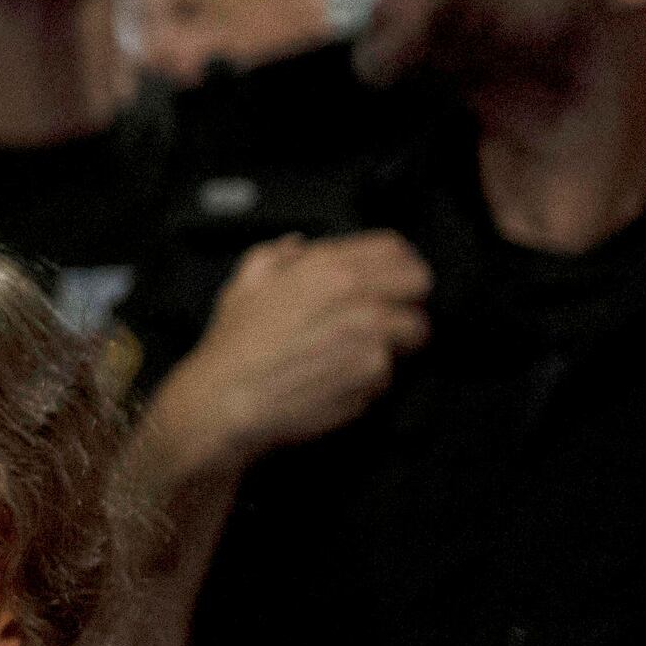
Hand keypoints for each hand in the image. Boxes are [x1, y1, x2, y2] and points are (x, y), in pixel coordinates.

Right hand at [140, 234, 428, 490]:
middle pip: (419, 285)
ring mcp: (372, 336)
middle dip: (407, 298)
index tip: (393, 280)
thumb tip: (296, 245)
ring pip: (415, 331)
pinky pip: (393, 371)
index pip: (396, 250)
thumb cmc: (233, 347)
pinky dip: (374, 378)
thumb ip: (276, 256)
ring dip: (396, 342)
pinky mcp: (375, 375)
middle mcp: (358, 296)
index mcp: (329, 267)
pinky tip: (340, 379)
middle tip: (388, 316)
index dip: (398, 264)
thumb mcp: (245, 284)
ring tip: (360, 353)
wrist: (226, 400)